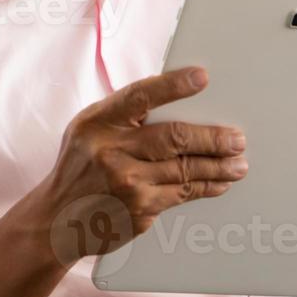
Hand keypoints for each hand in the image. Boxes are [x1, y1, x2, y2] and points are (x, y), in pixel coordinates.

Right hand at [37, 66, 248, 263]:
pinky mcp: (140, 211)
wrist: (58, 218)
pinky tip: (220, 182)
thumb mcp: (88, 129)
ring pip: (186, 170)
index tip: (202, 77)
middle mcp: (112, 152)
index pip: (141, 97)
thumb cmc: (79, 165)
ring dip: (219, 166)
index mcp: (98, 122)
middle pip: (174, 138)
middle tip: (236, 138)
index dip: (174, 85)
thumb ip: (124, 115)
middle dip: (212, 138)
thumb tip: (176, 101)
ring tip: (238, 161)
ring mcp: (127, 184)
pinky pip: (182, 195)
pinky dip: (206, 187)